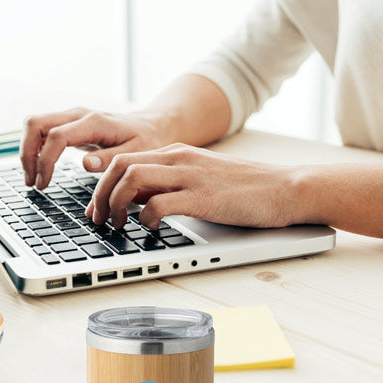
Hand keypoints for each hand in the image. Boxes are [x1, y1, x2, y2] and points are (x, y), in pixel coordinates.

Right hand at [20, 106, 169, 188]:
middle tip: (32, 182)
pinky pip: (40, 130)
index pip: (56, 136)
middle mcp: (77, 115)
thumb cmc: (145, 142)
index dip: (45, 161)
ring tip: (33, 179)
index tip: (44, 184)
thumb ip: (110, 159)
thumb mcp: (135, 154)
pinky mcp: (67, 123)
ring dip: (26, 151)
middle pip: (35, 123)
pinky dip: (33, 148)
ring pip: (33, 124)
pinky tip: (39, 169)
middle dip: (26, 154)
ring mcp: (70, 116)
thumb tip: (86, 165)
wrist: (150, 127)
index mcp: (94, 123)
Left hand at [87, 144, 300, 230]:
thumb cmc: (245, 190)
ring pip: (131, 178)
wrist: (286, 188)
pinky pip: (158, 203)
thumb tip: (135, 200)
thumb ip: (167, 185)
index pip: (123, 159)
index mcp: (176, 153)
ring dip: (115, 204)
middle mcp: (179, 159)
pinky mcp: (203, 197)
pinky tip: (148, 229)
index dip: (101, 185)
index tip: (96, 209)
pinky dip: (144, 218)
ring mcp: (190, 176)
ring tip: (117, 225)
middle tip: (98, 220)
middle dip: (100, 195)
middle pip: (119, 165)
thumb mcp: (198, 180)